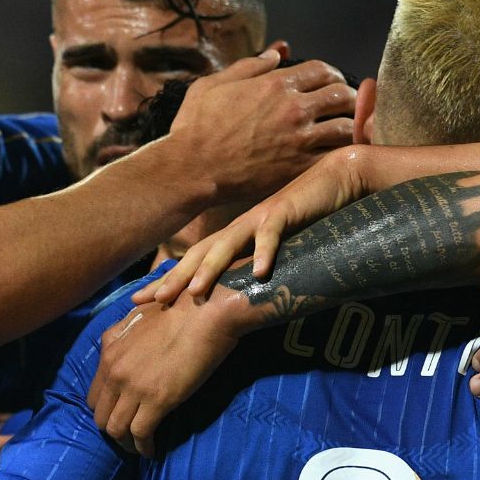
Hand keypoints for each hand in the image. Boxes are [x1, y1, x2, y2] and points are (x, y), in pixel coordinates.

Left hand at [91, 292, 243, 455]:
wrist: (205, 312)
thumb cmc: (180, 310)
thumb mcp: (139, 317)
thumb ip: (123, 336)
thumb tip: (120, 347)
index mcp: (108, 351)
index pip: (93, 395)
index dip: (105, 410)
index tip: (121, 416)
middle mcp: (114, 371)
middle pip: (100, 416)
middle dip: (112, 430)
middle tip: (130, 436)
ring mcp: (133, 387)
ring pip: (116, 429)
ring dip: (127, 443)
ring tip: (140, 447)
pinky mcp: (156, 400)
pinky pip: (140, 434)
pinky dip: (145, 447)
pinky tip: (152, 451)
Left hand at [136, 145, 370, 305]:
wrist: (337, 179)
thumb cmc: (309, 215)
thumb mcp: (278, 246)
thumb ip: (259, 264)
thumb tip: (245, 294)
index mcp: (236, 235)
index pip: (195, 260)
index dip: (170, 279)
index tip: (142, 300)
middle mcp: (241, 226)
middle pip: (200, 254)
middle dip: (175, 278)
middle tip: (149, 300)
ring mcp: (261, 218)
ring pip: (228, 244)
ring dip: (210, 268)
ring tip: (194, 292)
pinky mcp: (286, 211)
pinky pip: (272, 234)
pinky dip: (265, 252)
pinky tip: (260, 273)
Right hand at [163, 51, 355, 205]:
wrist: (192, 169)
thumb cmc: (196, 126)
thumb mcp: (214, 84)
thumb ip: (249, 66)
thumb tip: (277, 52)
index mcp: (275, 84)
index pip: (322, 69)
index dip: (331, 73)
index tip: (330, 82)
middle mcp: (294, 108)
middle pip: (341, 93)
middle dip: (347, 96)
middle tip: (344, 105)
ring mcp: (300, 138)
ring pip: (346, 124)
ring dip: (350, 124)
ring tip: (346, 128)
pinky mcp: (299, 167)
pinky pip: (336, 155)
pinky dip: (342, 152)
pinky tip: (338, 153)